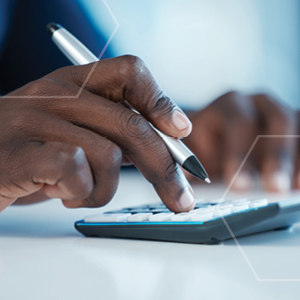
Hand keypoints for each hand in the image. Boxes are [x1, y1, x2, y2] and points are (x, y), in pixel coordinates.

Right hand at [0, 55, 193, 212]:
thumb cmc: (33, 151)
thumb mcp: (77, 132)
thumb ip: (115, 132)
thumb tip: (166, 147)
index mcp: (75, 82)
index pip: (130, 72)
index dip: (160, 102)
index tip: (180, 131)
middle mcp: (56, 94)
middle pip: (132, 125)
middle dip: (164, 169)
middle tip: (180, 199)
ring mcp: (35, 120)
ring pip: (109, 156)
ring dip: (106, 189)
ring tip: (84, 193)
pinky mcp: (20, 153)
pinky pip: (77, 171)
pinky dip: (81, 193)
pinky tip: (63, 194)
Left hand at [183, 91, 297, 191]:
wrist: (222, 132)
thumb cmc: (208, 141)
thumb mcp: (194, 149)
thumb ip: (186, 163)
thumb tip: (177, 186)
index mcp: (229, 106)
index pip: (239, 122)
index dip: (240, 152)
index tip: (239, 184)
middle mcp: (258, 104)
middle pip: (276, 121)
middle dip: (275, 156)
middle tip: (273, 187)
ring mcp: (280, 113)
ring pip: (297, 127)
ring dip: (296, 158)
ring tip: (292, 189)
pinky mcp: (295, 126)